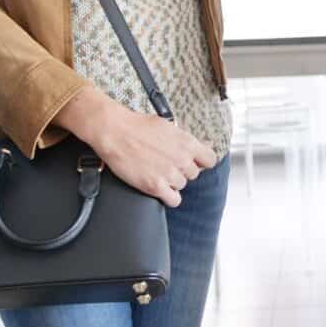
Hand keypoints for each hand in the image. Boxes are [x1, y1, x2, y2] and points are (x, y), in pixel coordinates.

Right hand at [56, 90, 215, 208]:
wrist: (115, 132)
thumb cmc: (138, 126)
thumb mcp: (168, 126)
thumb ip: (185, 139)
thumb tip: (200, 145)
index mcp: (188, 143)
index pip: (210, 160)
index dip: (201, 162)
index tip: (194, 162)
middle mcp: (182, 159)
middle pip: (193, 174)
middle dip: (182, 170)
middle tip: (166, 164)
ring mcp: (170, 174)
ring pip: (181, 185)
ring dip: (172, 181)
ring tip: (157, 171)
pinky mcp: (155, 186)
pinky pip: (174, 200)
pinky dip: (168, 196)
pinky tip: (160, 188)